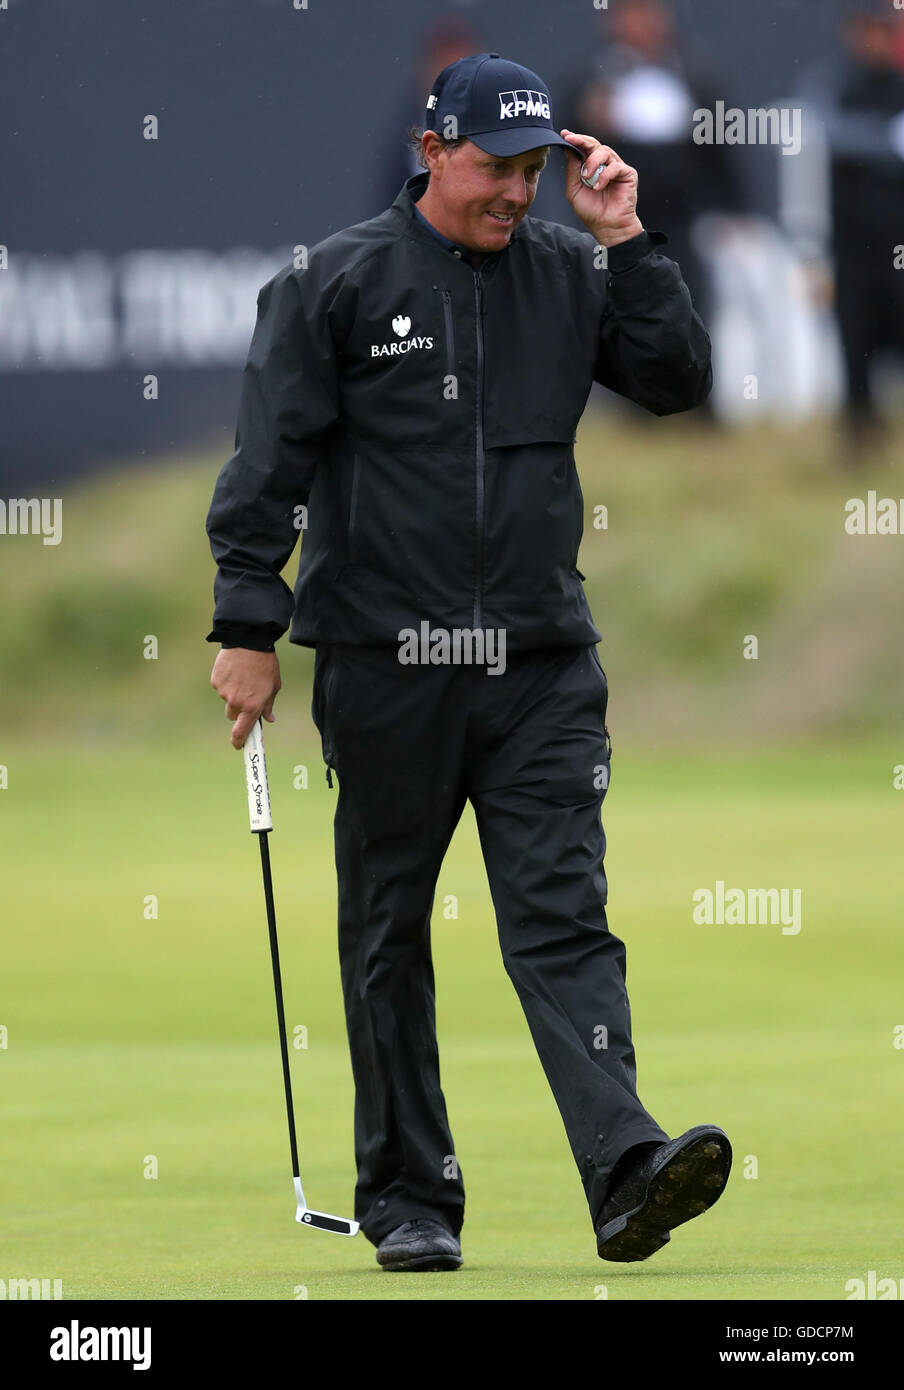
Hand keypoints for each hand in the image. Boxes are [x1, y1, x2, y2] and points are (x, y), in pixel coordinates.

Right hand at [210, 647, 280, 749]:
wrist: (249, 641)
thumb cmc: (265, 664)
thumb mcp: (274, 686)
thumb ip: (269, 705)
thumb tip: (269, 719)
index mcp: (253, 706)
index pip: (242, 731)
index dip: (239, 741)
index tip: (239, 745)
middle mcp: (236, 702)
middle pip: (232, 715)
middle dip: (238, 709)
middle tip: (246, 694)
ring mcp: (224, 692)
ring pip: (226, 699)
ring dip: (232, 693)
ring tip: (242, 676)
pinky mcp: (216, 681)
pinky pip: (220, 687)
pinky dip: (226, 682)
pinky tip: (234, 670)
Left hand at [560, 129, 643, 248]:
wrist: (607, 226)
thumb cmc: (592, 211)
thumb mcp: (574, 190)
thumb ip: (572, 170)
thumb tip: (568, 150)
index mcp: (592, 166)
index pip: (584, 148)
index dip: (575, 139)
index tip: (564, 135)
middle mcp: (604, 164)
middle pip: (594, 144)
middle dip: (582, 141)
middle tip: (572, 140)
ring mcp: (616, 167)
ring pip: (604, 151)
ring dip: (592, 162)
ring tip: (586, 177)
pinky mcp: (628, 174)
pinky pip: (615, 166)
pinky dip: (605, 176)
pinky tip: (598, 187)